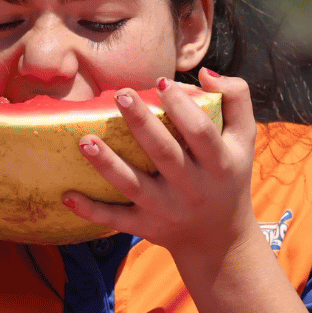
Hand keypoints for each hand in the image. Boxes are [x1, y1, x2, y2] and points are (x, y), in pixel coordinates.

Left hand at [64, 69, 260, 259]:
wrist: (221, 239)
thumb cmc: (228, 176)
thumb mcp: (244, 139)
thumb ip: (236, 99)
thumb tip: (205, 73)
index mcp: (219, 163)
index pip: (201, 132)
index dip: (183, 106)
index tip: (162, 82)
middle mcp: (193, 188)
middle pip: (164, 154)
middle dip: (142, 124)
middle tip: (121, 94)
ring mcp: (167, 210)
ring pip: (134, 185)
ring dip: (107, 164)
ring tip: (85, 140)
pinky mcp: (147, 227)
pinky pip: (116, 221)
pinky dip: (91, 211)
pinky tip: (67, 196)